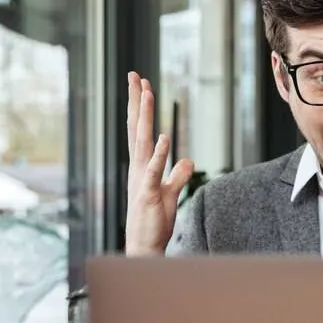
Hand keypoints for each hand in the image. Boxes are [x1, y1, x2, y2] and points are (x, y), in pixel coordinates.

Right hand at [125, 71, 193, 255]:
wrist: (144, 247)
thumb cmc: (154, 222)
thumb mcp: (171, 194)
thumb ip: (178, 176)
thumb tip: (187, 160)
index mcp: (142, 166)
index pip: (140, 131)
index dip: (140, 108)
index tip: (141, 85)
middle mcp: (137, 168)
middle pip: (137, 129)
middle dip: (137, 102)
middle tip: (135, 75)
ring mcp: (141, 179)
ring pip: (142, 142)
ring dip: (145, 117)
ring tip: (148, 93)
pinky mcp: (149, 193)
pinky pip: (154, 170)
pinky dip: (159, 153)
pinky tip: (164, 136)